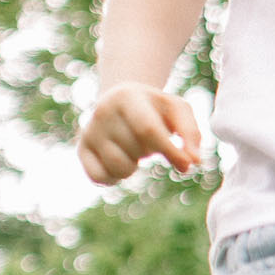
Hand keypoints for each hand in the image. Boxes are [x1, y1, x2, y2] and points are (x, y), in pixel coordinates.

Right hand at [78, 82, 203, 183]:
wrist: (122, 101)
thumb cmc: (156, 109)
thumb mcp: (177, 110)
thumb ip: (190, 134)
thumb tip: (194, 161)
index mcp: (127, 96)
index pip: (148, 129)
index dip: (170, 151)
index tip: (186, 165)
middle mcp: (102, 112)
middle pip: (136, 151)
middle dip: (150, 152)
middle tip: (146, 138)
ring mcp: (89, 131)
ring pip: (118, 167)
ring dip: (134, 166)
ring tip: (133, 148)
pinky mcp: (81, 149)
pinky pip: (99, 178)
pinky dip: (114, 178)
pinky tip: (120, 161)